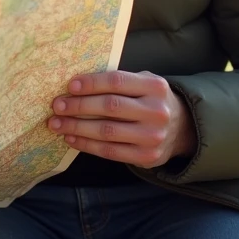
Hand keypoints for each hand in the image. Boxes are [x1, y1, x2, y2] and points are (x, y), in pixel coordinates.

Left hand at [48, 70, 195, 168]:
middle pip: (109, 107)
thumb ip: (118, 82)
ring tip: (56, 123)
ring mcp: (153, 136)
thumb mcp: (143, 83)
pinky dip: (86, 145)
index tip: (69, 86)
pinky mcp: (146, 156)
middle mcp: (156, 111)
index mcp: (155, 86)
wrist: (182, 128)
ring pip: (107, 131)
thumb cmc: (150, 100)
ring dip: (76, 127)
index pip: (116, 82)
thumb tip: (75, 85)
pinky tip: (71, 138)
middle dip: (78, 106)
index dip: (91, 83)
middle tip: (57, 106)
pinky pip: (110, 151)